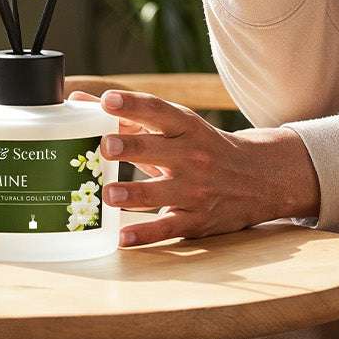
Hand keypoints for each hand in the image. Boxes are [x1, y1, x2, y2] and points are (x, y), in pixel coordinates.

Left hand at [77, 89, 320, 245]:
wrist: (259, 177)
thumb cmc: (203, 147)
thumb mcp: (177, 128)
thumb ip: (128, 117)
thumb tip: (79, 102)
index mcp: (187, 127)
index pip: (159, 110)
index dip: (132, 104)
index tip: (108, 99)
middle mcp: (193, 155)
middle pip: (157, 148)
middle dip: (131, 146)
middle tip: (106, 145)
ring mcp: (196, 189)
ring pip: (161, 192)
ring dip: (133, 193)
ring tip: (108, 195)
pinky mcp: (197, 219)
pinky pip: (169, 227)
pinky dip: (146, 234)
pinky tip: (124, 238)